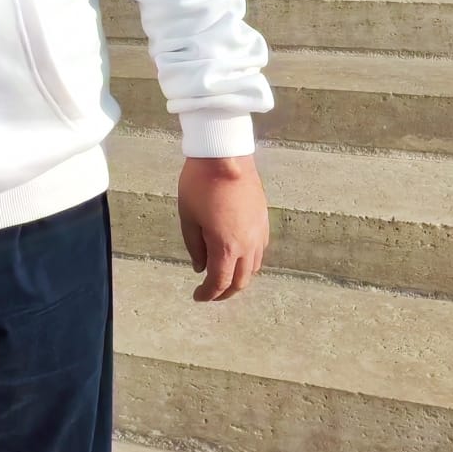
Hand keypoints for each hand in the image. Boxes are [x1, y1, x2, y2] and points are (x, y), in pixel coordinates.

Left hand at [177, 155, 268, 301]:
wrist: (224, 154)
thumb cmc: (200, 183)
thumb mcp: (188, 217)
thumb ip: (194, 246)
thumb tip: (200, 266)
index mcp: (226, 246)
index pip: (220, 282)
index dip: (208, 294)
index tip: (198, 297)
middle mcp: (247, 244)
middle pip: (241, 280)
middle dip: (225, 292)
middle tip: (211, 293)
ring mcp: (259, 231)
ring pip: (254, 267)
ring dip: (240, 277)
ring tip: (224, 276)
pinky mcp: (264, 218)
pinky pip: (260, 249)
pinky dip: (250, 260)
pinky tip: (239, 255)